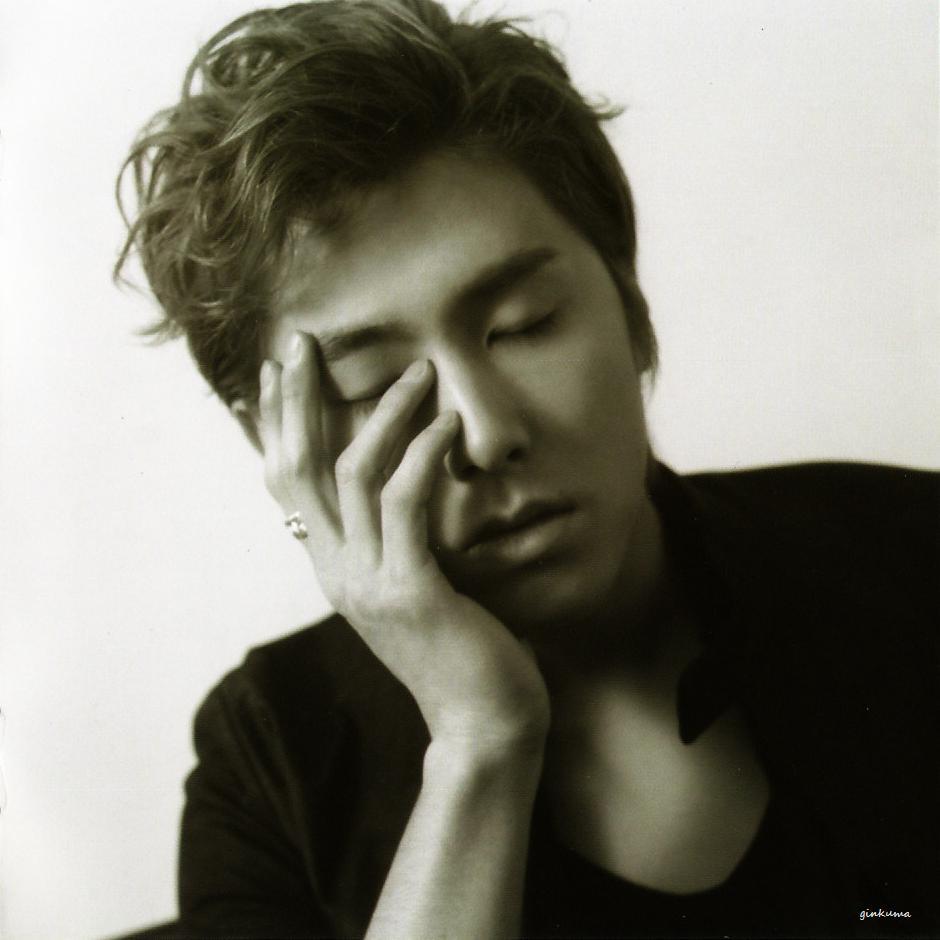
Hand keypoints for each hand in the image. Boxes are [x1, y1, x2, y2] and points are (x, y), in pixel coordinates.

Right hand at [258, 332, 549, 748]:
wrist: (481, 725)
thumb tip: (398, 492)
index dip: (276, 426)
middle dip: (296, 401)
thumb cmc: (458, 649)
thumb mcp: (413, 586)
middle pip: (297, 469)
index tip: (274, 372)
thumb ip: (393, 542)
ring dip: (384, 414)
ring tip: (421, 371)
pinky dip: (424, 455)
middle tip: (302, 342)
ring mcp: (367, 584)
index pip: (288, 485)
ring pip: (351, 475)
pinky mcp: (410, 592)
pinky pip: (406, 503)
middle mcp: (336, 572)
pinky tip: (448, 422)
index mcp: (333, 568)